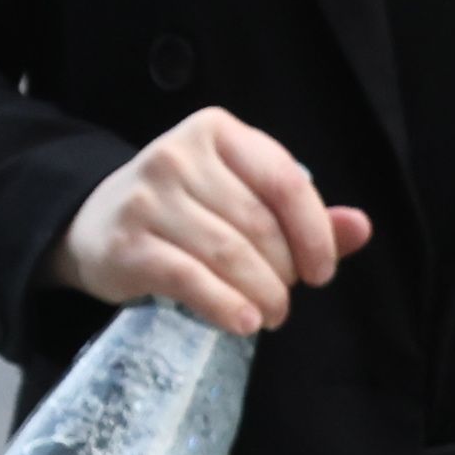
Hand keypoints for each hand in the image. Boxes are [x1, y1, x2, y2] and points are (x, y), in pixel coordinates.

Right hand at [58, 108, 370, 333]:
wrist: (92, 225)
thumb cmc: (183, 211)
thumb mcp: (240, 196)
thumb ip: (301, 213)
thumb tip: (362, 228)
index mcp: (217, 131)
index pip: (286, 182)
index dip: (315, 233)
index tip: (321, 273)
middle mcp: (178, 154)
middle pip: (258, 223)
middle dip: (283, 273)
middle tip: (284, 302)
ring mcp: (148, 197)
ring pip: (228, 254)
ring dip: (261, 295)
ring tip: (268, 316)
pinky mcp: (127, 242)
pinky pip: (190, 278)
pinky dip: (225, 306)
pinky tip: (243, 323)